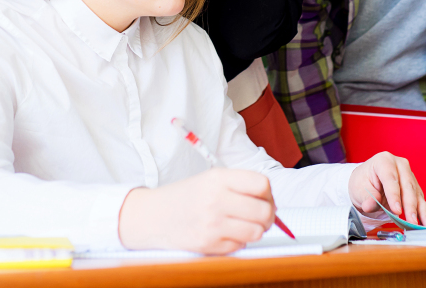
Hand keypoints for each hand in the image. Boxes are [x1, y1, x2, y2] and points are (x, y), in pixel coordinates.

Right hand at [118, 169, 274, 253]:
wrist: (153, 215)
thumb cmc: (187, 196)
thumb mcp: (210, 180)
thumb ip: (240, 187)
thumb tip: (272, 205)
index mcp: (218, 178)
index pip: (262, 185)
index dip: (268, 194)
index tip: (263, 199)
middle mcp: (216, 199)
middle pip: (264, 211)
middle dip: (268, 217)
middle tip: (260, 217)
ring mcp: (212, 223)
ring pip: (256, 232)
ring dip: (254, 231)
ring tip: (243, 226)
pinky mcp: (208, 244)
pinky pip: (239, 246)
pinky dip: (237, 242)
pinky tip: (224, 234)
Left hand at [348, 151, 425, 226]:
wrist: (367, 183)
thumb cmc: (363, 182)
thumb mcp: (358, 189)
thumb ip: (366, 198)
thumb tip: (370, 204)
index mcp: (383, 160)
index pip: (390, 178)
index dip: (394, 195)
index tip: (396, 210)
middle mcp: (399, 165)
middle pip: (407, 185)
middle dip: (410, 205)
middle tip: (411, 220)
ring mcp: (408, 175)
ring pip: (416, 193)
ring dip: (420, 210)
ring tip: (425, 224)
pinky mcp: (414, 186)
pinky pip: (420, 199)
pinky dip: (423, 212)